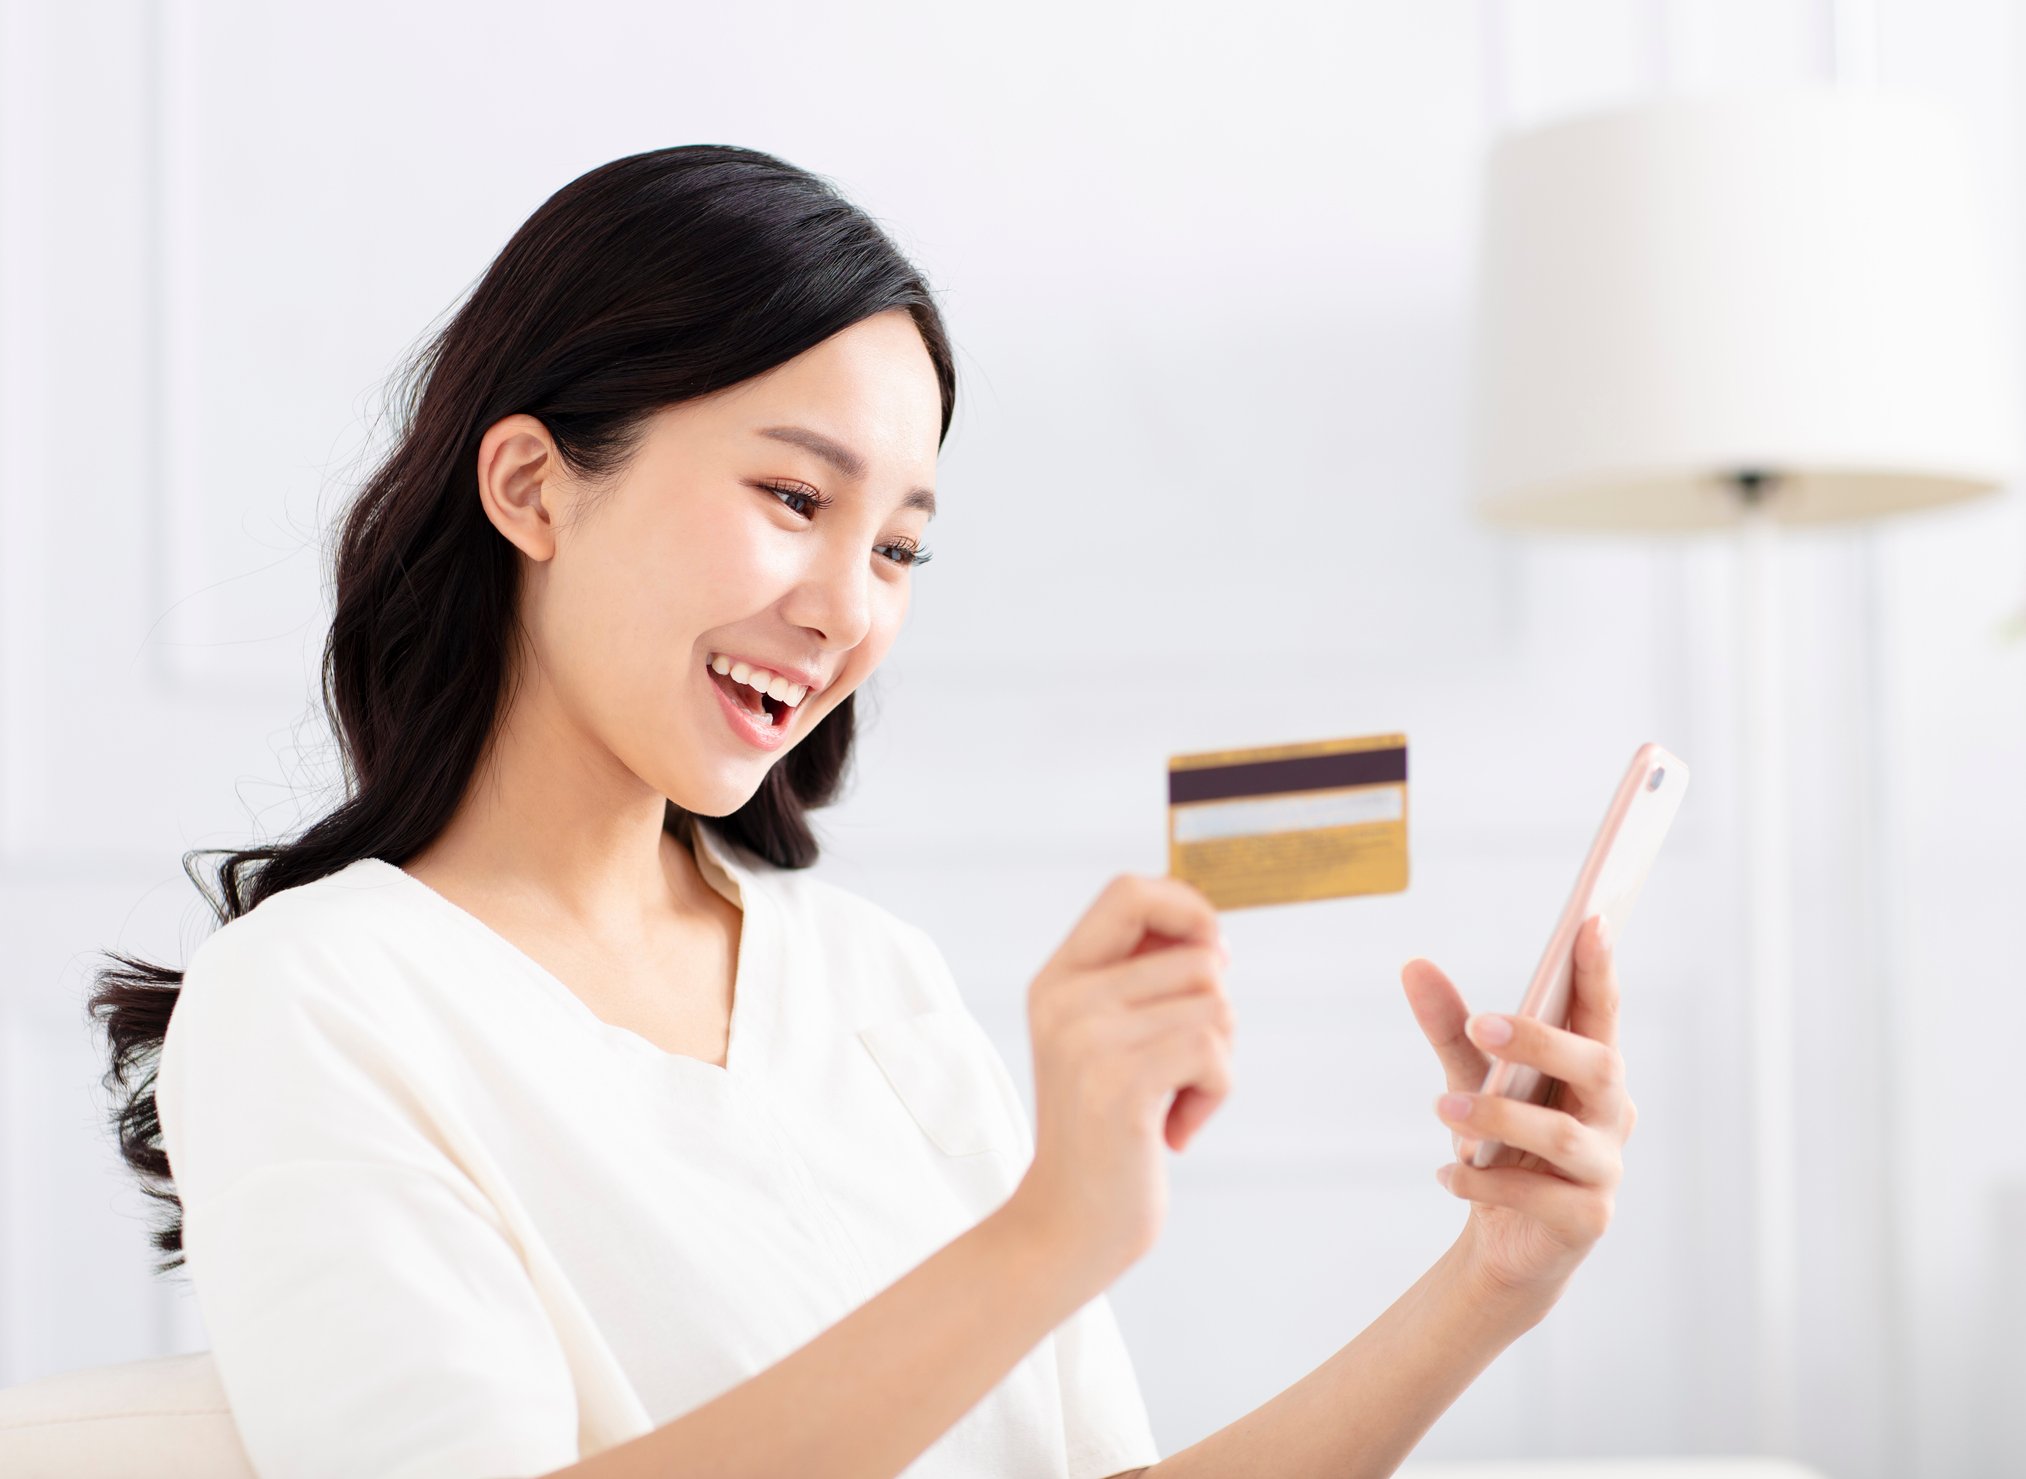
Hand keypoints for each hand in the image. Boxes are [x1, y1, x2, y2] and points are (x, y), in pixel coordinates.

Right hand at [1006, 875, 1235, 1288]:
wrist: (1066, 1227)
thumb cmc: (1106, 1134)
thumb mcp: (1108, 1042)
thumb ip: (1143, 983)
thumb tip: (1216, 937)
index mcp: (1059, 978)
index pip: (1129, 890)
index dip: (1188, 908)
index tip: (1210, 956)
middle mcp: (1065, 997)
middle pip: (1199, 956)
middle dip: (1215, 1014)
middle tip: (1181, 1071)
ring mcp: (1088, 1038)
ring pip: (1216, 1005)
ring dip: (1217, 1063)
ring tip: (1171, 1104)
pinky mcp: (1120, 1082)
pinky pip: (1214, 1052)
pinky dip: (1214, 1095)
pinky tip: (1176, 1132)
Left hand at [1400, 914, 1635, 1301]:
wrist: (1506, 1244)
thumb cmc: (1502, 1145)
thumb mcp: (1472, 1078)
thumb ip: (1451, 1026)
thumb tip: (1414, 965)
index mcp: (1593, 1071)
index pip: (1603, 1013)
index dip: (1602, 970)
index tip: (1591, 923)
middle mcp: (1613, 1115)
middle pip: (1598, 1065)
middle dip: (1539, 1041)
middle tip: (1480, 1023)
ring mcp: (1606, 1170)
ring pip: (1565, 1135)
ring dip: (1501, 1117)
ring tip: (1444, 1107)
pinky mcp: (1588, 1220)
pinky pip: (1539, 1196)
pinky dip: (1485, 1182)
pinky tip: (1446, 1174)